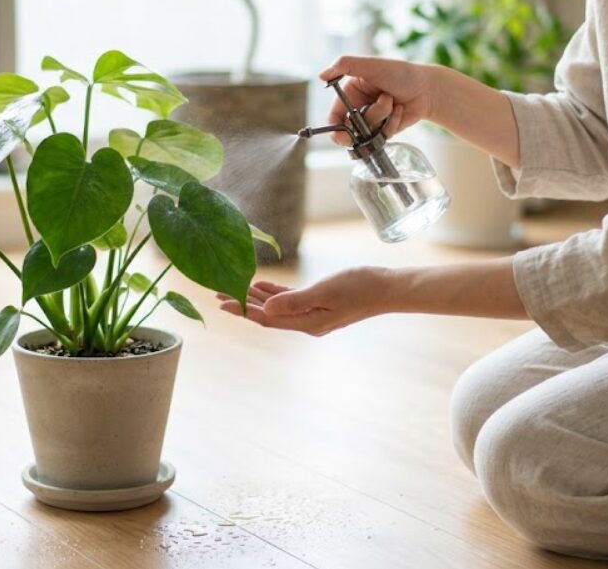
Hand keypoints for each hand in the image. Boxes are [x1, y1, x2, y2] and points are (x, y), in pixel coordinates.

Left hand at [216, 267, 392, 335]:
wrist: (389, 289)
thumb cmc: (360, 287)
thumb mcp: (325, 291)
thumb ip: (294, 300)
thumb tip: (266, 308)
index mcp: (306, 322)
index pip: (266, 318)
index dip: (242, 309)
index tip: (220, 301)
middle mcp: (307, 322)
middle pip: (268, 314)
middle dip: (243, 304)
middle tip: (218, 291)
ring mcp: (314, 314)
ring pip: (277, 307)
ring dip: (256, 298)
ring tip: (234, 287)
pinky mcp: (321, 304)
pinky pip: (291, 300)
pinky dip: (275, 293)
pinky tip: (263, 284)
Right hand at [318, 56, 438, 145]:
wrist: (427, 88)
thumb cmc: (400, 73)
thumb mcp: (371, 65)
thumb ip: (344, 65)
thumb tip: (321, 75)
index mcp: (350, 93)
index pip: (334, 117)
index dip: (335, 128)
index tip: (342, 134)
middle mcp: (358, 108)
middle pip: (349, 130)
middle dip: (362, 123)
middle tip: (367, 124)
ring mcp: (372, 121)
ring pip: (367, 133)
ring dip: (381, 116)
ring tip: (392, 100)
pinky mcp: (385, 130)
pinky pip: (382, 136)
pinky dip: (392, 123)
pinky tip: (400, 109)